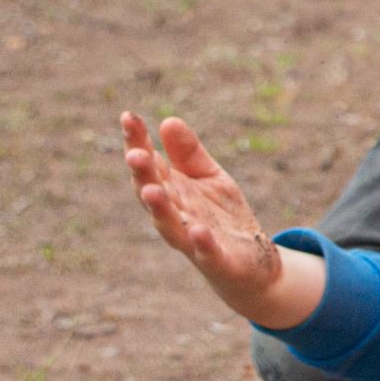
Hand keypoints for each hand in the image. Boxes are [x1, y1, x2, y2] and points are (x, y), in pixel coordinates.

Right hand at [123, 111, 321, 330]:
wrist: (251, 264)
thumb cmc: (221, 217)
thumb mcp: (209, 177)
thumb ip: (189, 154)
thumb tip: (168, 120)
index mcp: (172, 191)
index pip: (150, 165)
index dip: (137, 142)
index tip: (129, 116)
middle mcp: (175, 215)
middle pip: (153, 193)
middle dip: (143, 175)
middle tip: (134, 154)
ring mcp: (192, 240)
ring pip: (170, 225)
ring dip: (159, 209)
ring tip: (151, 190)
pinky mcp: (216, 260)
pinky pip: (206, 252)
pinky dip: (201, 243)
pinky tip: (198, 231)